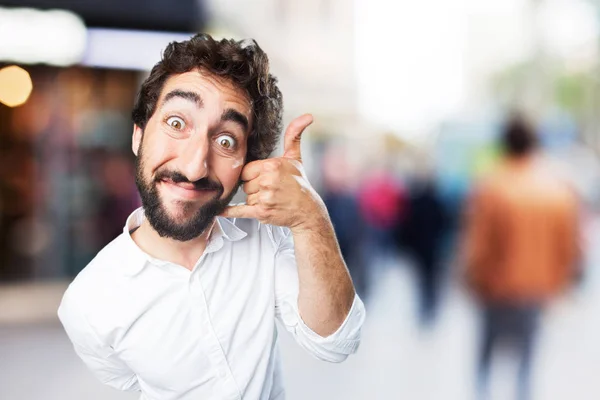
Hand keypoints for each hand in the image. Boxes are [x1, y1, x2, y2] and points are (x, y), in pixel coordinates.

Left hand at [221, 114, 326, 230]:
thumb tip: (307, 116)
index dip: (254, 175)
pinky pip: (240, 211)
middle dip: (255, 188)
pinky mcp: (262, 212)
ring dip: (255, 200)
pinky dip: (229, 211)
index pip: (247, 170)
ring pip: (246, 197)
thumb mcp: (295, 157)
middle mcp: (268, 180)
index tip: (266, 179)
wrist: (307, 210)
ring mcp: (265, 197)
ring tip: (271, 200)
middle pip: (245, 184)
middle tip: (271, 190)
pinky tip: (219, 211)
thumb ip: (294, 135)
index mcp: (272, 165)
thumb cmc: (299, 183)